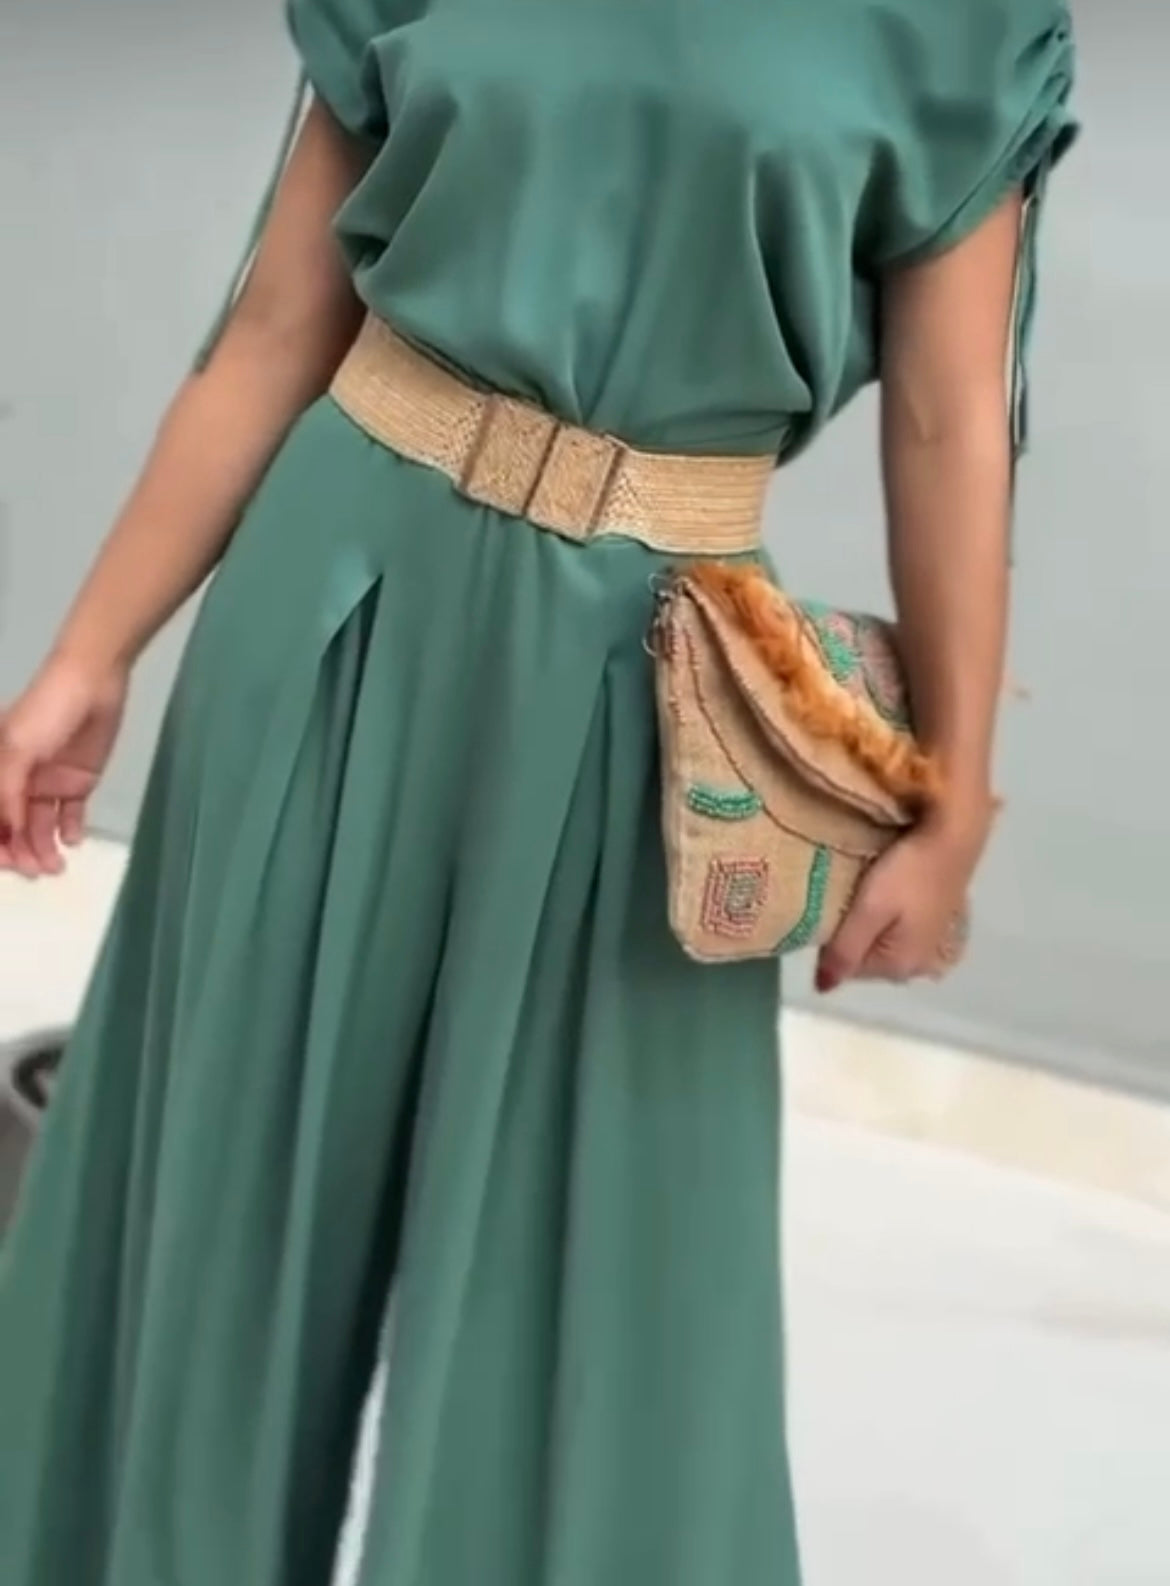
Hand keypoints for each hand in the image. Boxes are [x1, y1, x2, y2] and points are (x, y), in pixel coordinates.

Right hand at [0, 653, 128, 878]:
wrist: (94, 681)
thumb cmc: (48, 710)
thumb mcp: (18, 748)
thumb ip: (8, 792)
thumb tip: (7, 832)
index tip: (9, 864)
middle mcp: (20, 780)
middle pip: (14, 826)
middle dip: (21, 852)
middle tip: (39, 870)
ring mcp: (49, 782)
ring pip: (40, 825)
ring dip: (44, 847)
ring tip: (57, 865)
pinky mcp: (79, 781)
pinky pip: (70, 813)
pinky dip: (70, 830)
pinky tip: (73, 840)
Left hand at [816, 806, 990, 990]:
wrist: (953, 836)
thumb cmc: (906, 873)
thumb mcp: (868, 909)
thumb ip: (844, 951)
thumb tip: (822, 989)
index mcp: (898, 967)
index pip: (847, 968)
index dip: (834, 938)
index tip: (837, 906)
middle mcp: (919, 966)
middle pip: (866, 957)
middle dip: (854, 933)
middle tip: (852, 896)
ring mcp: (931, 946)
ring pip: (882, 942)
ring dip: (871, 922)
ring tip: (869, 890)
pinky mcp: (938, 924)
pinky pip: (899, 929)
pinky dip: (889, 914)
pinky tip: (892, 890)